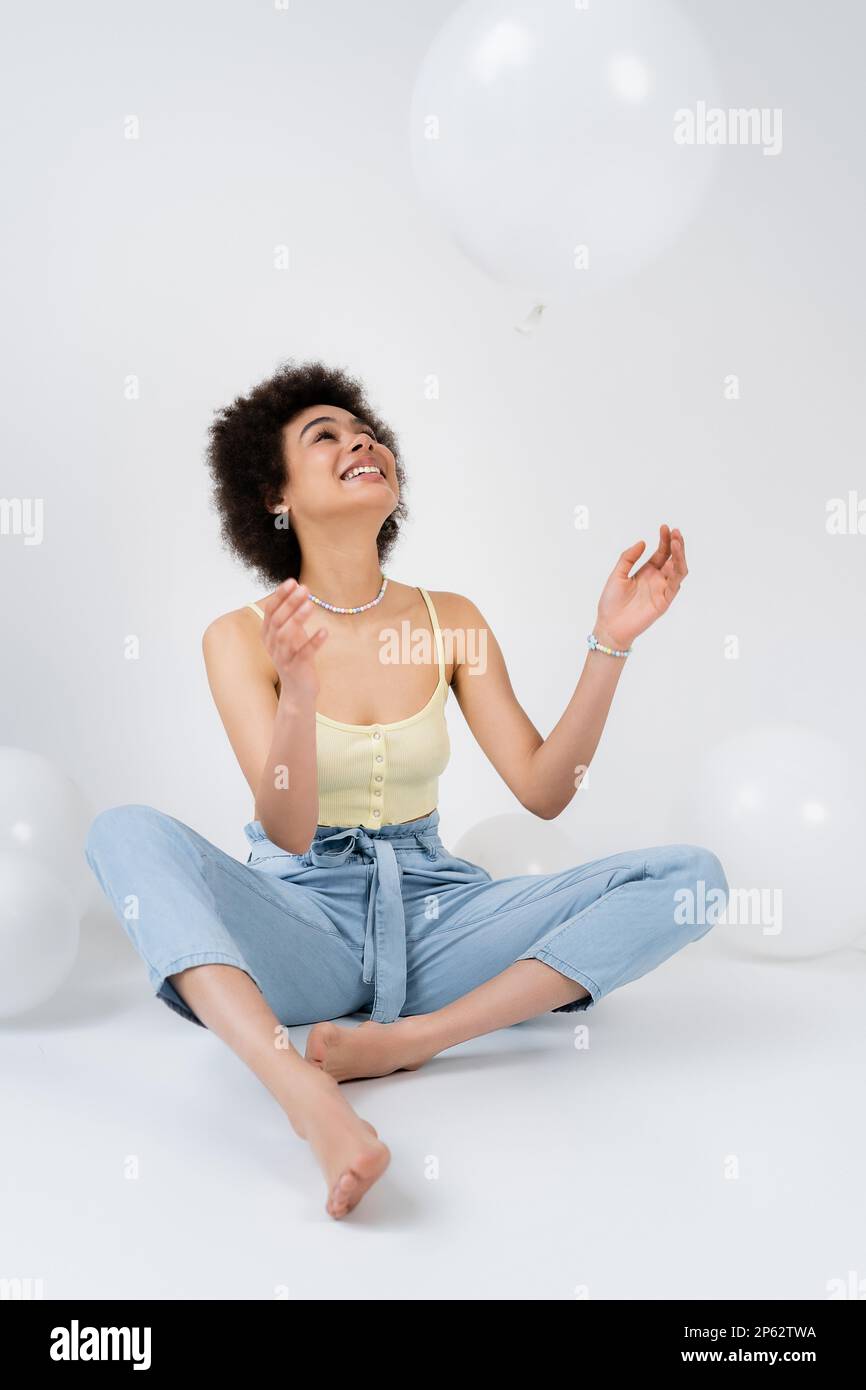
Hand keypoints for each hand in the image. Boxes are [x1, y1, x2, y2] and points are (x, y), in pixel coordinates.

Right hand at [258, 579, 327, 701]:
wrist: (298, 692)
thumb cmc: (296, 657)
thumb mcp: (292, 634)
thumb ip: (291, 615)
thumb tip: (300, 588)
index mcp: (268, 634)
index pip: (271, 610)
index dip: (280, 595)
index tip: (293, 581)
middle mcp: (272, 645)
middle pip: (278, 620)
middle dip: (290, 602)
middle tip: (305, 588)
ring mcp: (283, 658)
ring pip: (286, 636)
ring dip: (298, 618)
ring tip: (311, 605)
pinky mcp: (296, 669)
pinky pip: (304, 654)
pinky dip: (314, 642)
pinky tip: (325, 631)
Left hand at [594, 525, 687, 647]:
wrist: (609, 625)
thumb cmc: (611, 602)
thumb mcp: (617, 574)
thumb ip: (628, 558)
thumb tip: (642, 542)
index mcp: (647, 571)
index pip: (662, 553)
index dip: (665, 540)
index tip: (664, 527)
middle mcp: (657, 579)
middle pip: (673, 559)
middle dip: (676, 545)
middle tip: (675, 532)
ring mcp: (662, 590)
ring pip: (679, 571)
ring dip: (680, 557)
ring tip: (677, 543)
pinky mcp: (663, 602)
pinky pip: (674, 586)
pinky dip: (676, 574)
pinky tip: (672, 563)